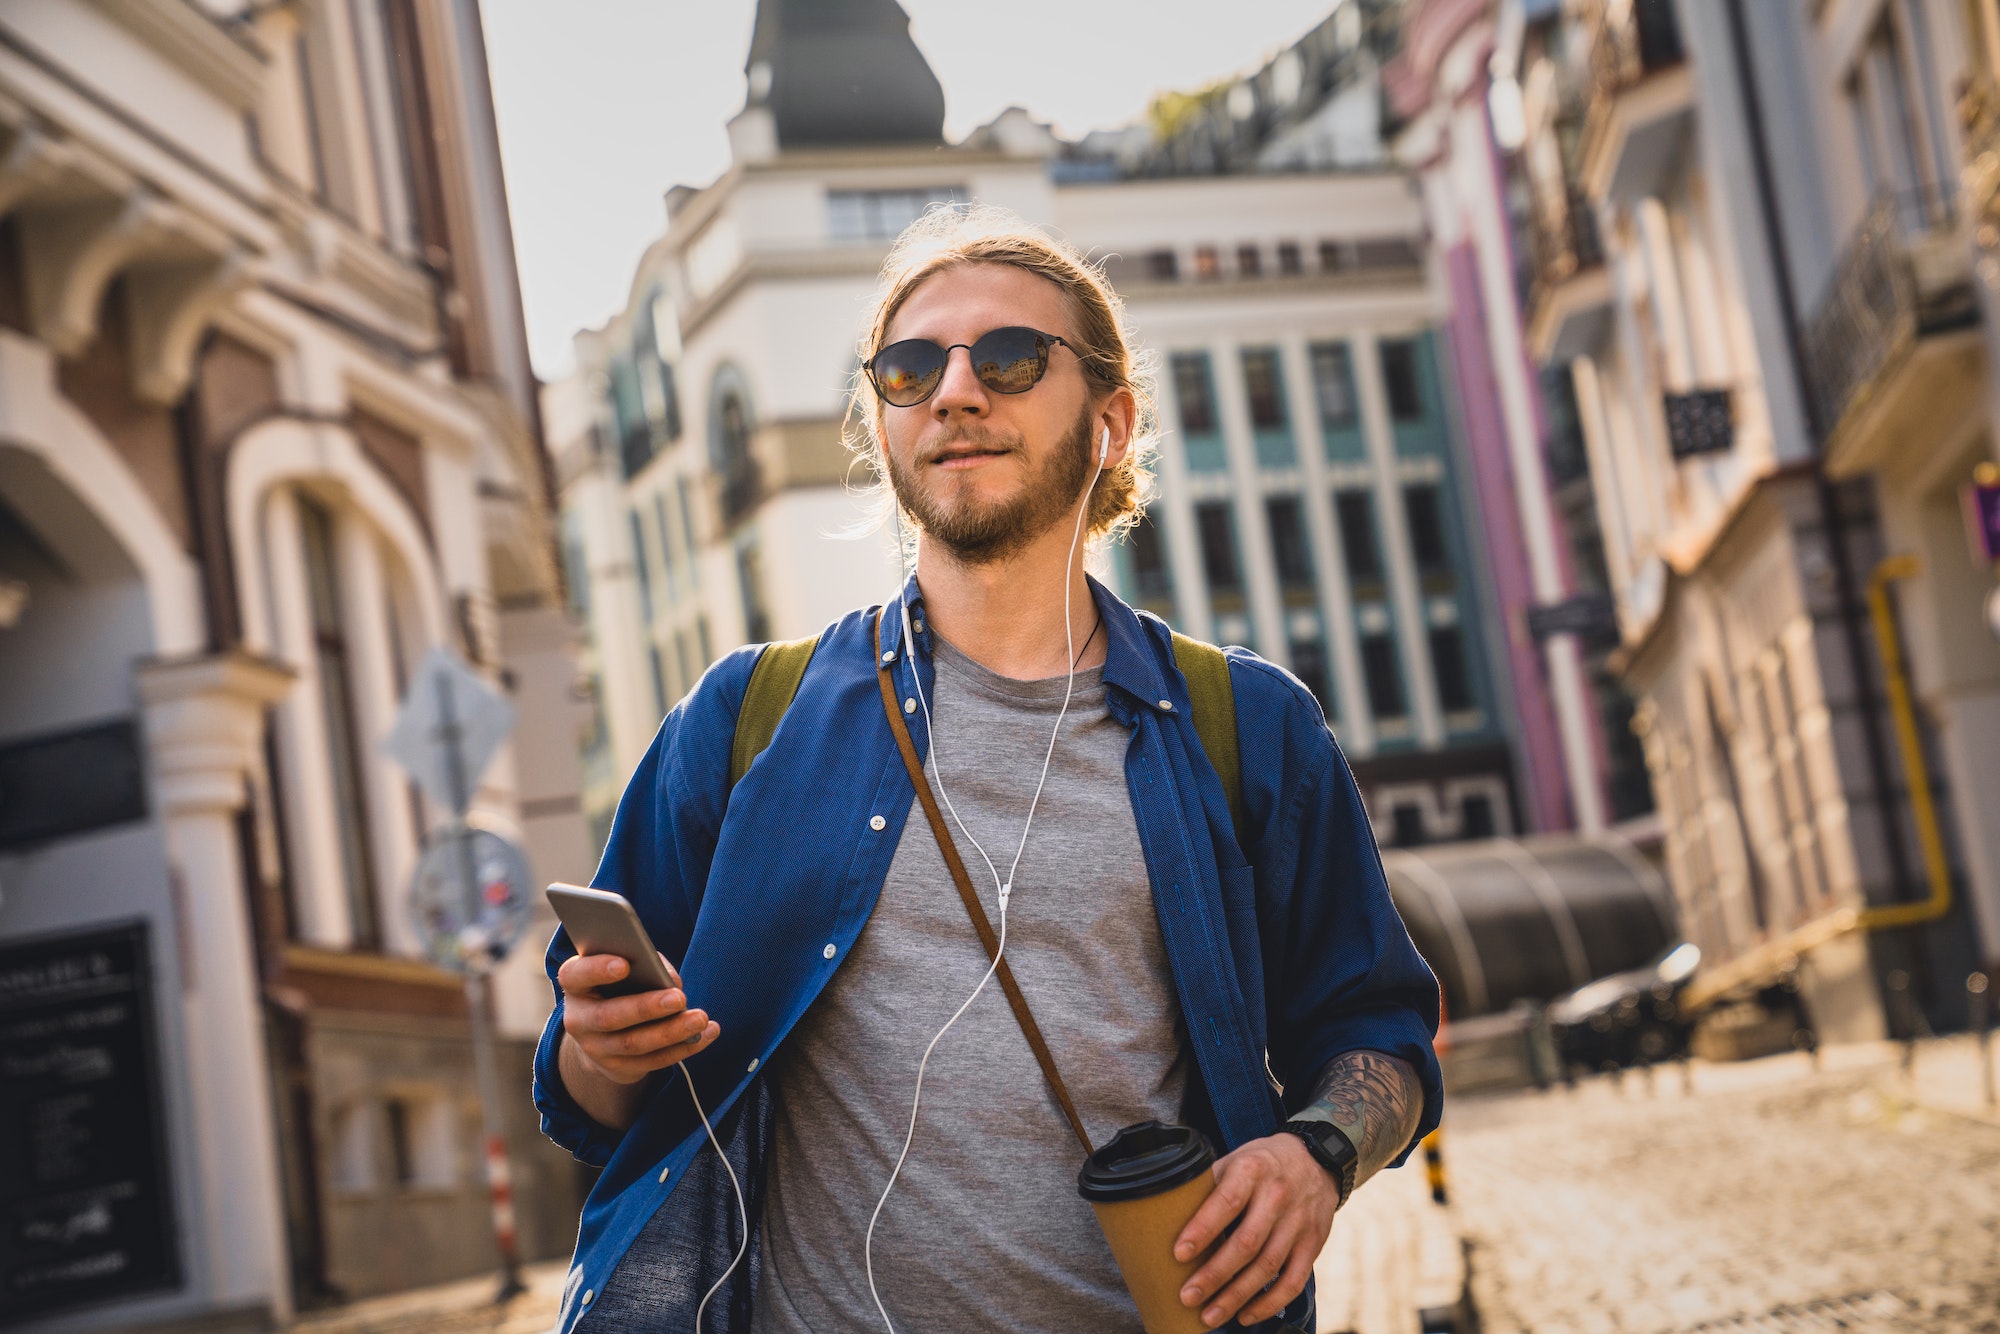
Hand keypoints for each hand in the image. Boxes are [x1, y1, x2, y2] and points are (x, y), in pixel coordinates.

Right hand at [557, 951, 720, 1086]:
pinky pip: (654, 1061)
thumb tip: (670, 981)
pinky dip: (684, 1048)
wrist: (604, 1032)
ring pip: (634, 1044)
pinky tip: (707, 1033)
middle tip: (679, 997)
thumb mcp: (623, 968)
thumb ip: (643, 964)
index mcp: (576, 985)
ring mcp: (597, 1049)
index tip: (624, 964)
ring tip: (700, 1019)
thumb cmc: (620, 985)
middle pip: (609, 1017)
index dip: (597, 970)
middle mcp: (579, 1020)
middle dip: (646, 1007)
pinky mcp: (619, 1068)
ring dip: (671, 1032)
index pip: (576, 975)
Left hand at [1173, 1132, 1338, 1327]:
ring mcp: (1298, 1223)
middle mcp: (1277, 1196)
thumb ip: (1209, 1185)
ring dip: (1236, 1296)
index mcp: (1252, 1170)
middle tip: (1188, 1296)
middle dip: (1215, 1275)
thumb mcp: (1235, 1159)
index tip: (1179, 1254)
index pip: (1226, 1203)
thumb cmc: (1262, 1163)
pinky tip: (1245, 1315)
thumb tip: (1169, 1215)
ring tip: (1209, 1315)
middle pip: (1246, 1243)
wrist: (1316, 1159)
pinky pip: (1293, 1281)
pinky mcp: (1312, 1244)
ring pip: (1267, 1267)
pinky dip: (1269, 1304)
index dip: (1202, 1230)